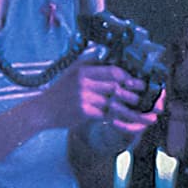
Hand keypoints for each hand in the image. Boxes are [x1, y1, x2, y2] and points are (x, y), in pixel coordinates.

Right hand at [41, 59, 160, 134]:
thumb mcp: (73, 73)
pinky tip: (126, 122)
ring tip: (143, 114)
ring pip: (113, 102)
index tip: (137, 83)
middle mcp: (83, 82)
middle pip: (116, 86)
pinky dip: (117, 119)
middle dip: (132, 94)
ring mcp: (83, 97)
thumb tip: (113, 64)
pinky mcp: (83, 112)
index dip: (128, 77)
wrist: (41, 110)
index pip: (113, 70)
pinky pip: (106, 115)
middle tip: (145, 99)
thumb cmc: (59, 93)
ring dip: (129, 109)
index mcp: (83, 70)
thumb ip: (91, 67)